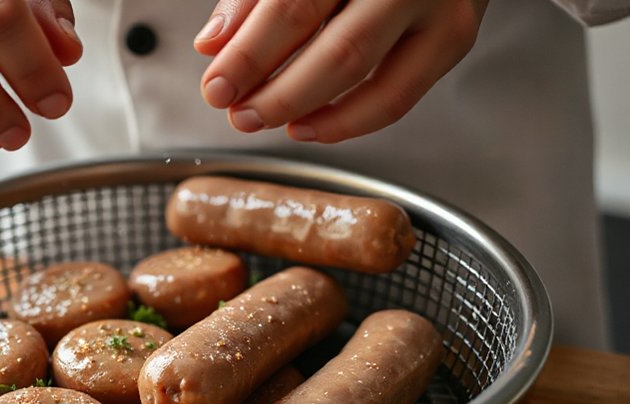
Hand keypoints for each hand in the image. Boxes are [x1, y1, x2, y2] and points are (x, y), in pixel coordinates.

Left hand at [194, 0, 488, 142]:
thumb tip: (214, 45)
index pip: (293, 6)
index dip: (250, 55)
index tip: (217, 87)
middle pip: (339, 51)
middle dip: (280, 95)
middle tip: (241, 115)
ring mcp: (441, 6)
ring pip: (375, 82)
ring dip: (312, 113)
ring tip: (266, 121)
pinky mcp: (454, 36)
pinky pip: (401, 96)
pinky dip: (350, 121)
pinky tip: (309, 125)